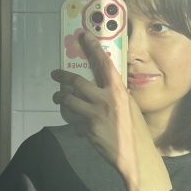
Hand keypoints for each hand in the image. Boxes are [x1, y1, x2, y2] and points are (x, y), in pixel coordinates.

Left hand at [51, 32, 156, 183]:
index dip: (92, 47)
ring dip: (60, 97)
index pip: (103, 63)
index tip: (83, 36)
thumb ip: (116, 94)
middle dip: (62, 77)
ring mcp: (94, 114)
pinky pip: (72, 118)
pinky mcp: (86, 129)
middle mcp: (105, 99)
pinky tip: (72, 119)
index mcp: (118, 90)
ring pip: (68, 100)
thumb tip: (104, 84)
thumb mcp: (129, 105)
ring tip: (58, 97)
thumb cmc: (135, 129)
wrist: (134, 155)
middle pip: (76, 82)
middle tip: (55, 74)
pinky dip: (70, 117)